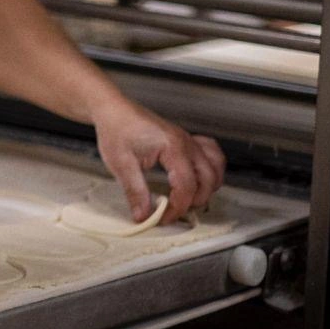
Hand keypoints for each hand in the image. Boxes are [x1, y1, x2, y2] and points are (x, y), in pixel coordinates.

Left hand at [93, 100, 224, 222]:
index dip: (177, 208)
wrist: (113, 110)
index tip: (163, 218)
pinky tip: (197, 178)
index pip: (187, 186)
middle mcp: (187, 143)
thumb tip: (144, 216)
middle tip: (172, 211)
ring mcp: (190, 141)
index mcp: (172, 147)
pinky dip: (211, 170)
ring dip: (206, 188)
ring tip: (184, 198)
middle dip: (194, 201)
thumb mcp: (121, 163)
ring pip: (216, 169)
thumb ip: (135, 191)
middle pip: (208, 180)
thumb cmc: (116, 130)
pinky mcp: (187, 141)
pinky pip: (213, 156)